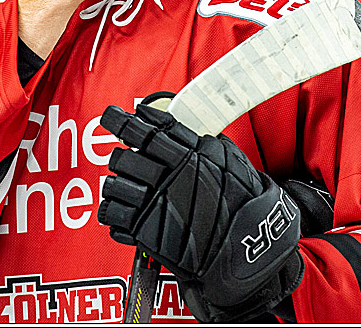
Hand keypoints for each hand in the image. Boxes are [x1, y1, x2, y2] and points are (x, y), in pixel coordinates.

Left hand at [98, 103, 303, 322]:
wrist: (248, 244)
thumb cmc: (243, 200)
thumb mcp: (230, 158)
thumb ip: (199, 141)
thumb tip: (172, 127)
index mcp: (186, 156)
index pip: (146, 131)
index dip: (123, 121)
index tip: (115, 117)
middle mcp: (167, 178)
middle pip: (124, 158)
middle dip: (122, 157)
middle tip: (128, 159)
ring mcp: (154, 206)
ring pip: (113, 185)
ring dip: (116, 183)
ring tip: (126, 186)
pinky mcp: (145, 232)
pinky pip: (112, 214)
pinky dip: (113, 209)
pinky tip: (123, 207)